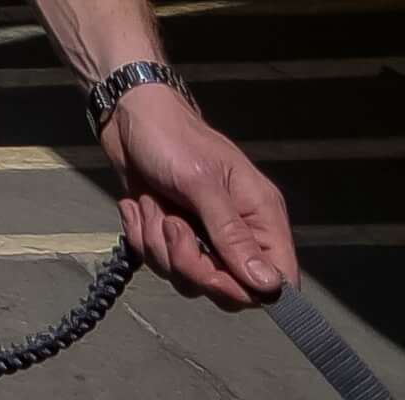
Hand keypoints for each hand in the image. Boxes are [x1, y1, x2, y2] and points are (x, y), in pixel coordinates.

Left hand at [104, 78, 296, 306]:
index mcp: (261, 217)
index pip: (277, 279)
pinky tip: (137, 205)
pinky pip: (159, 262)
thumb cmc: (170, 138)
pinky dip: (141, 236)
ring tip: (152, 205)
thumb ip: (231, 234)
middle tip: (171, 225)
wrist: (126, 115)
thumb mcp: (201, 183)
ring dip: (159, 245)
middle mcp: (238, 233)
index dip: (246, 289)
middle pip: (227, 288)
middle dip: (190, 264)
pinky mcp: (171, 235)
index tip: (213, 273)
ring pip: (188, 278)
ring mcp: (203, 236)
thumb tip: (267, 285)